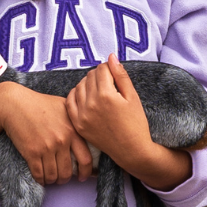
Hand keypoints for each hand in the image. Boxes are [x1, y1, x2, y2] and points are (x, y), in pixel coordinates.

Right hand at [0, 81, 91, 184]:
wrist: (14, 104)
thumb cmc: (39, 103)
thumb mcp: (64, 106)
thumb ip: (76, 120)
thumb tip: (86, 131)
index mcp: (73, 130)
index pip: (86, 159)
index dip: (86, 172)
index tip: (82, 177)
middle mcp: (62, 140)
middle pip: (68, 171)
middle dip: (65, 179)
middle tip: (62, 179)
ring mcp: (47, 147)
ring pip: (53, 176)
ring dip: (52, 180)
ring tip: (50, 178)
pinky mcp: (32, 153)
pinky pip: (39, 174)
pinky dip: (40, 179)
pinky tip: (40, 178)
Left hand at [67, 55, 192, 190]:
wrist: (131, 150)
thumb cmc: (136, 123)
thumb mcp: (133, 97)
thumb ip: (121, 75)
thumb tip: (111, 56)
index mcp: (106, 95)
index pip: (101, 69)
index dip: (109, 68)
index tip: (114, 74)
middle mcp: (91, 104)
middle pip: (89, 76)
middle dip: (99, 76)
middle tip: (109, 83)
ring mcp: (82, 115)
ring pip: (79, 87)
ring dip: (88, 84)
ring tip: (100, 91)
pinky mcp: (77, 124)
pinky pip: (70, 101)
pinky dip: (76, 95)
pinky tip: (86, 97)